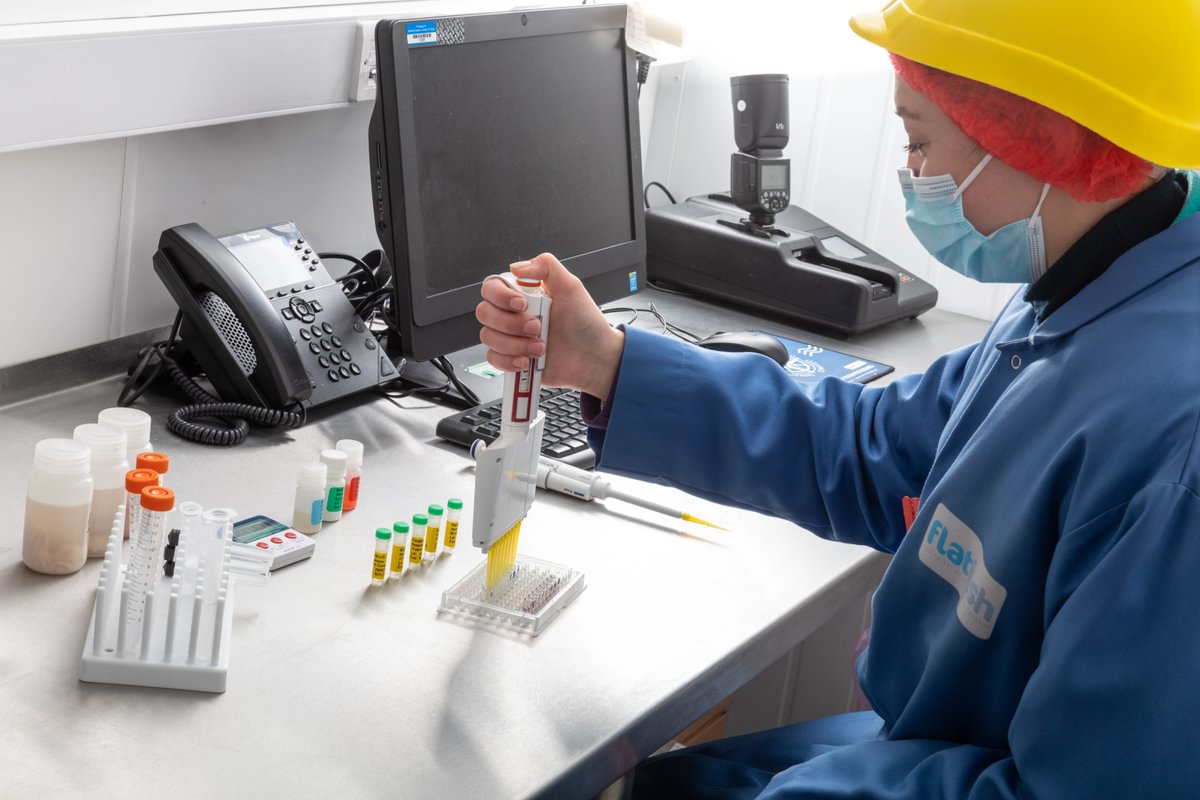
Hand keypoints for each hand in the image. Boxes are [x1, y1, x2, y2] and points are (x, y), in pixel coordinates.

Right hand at [477, 253, 623, 398]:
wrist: (594, 358)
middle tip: (537, 327)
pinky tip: (528, 360)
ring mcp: (511, 337)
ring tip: (540, 347)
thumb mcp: (571, 286)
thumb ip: (546, 266)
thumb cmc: (585, 323)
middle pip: (484, 313)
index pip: (491, 287)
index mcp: (523, 294)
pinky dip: (510, 361)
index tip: (522, 304)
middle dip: (511, 323)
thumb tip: (517, 267)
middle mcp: (513, 314)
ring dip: (514, 344)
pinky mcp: (512, 359)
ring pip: (488, 337)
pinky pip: (494, 359)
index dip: (500, 296)